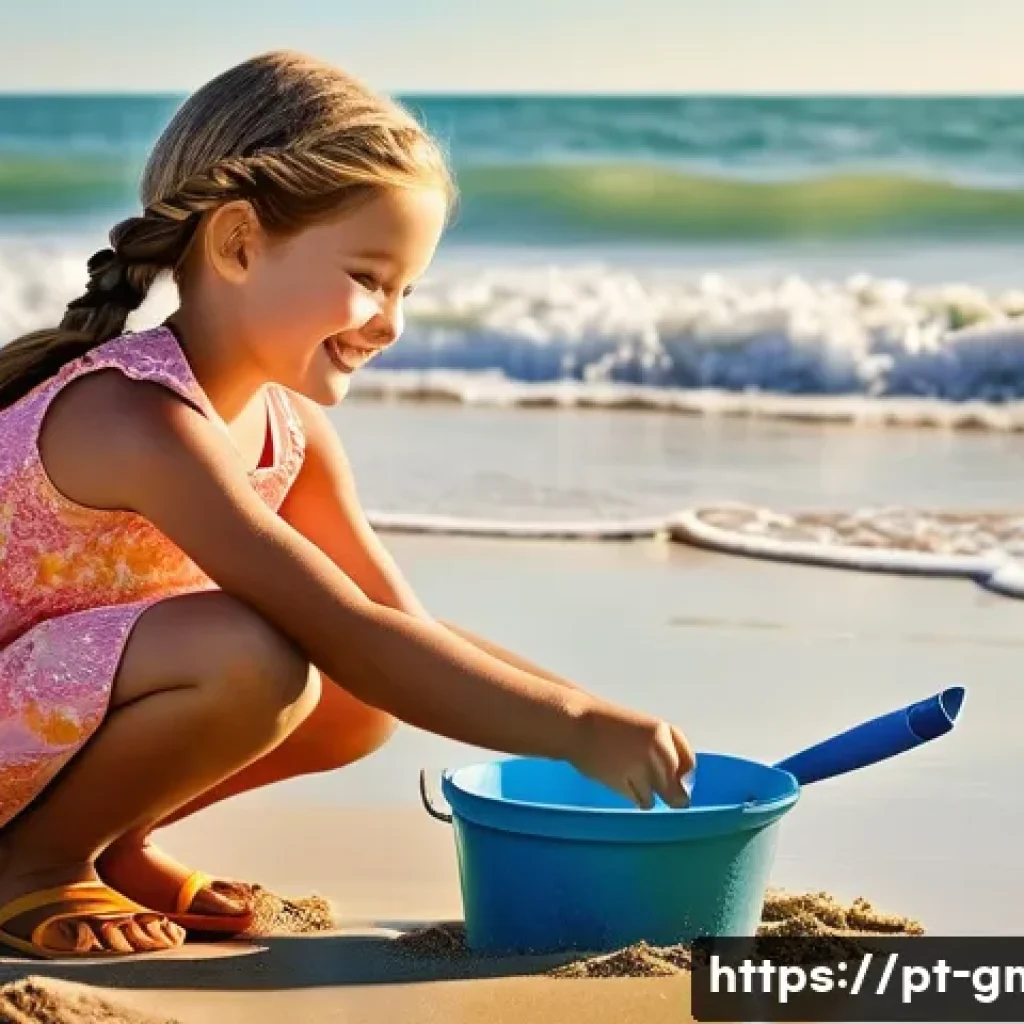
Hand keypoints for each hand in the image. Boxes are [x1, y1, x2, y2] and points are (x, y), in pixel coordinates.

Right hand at [570, 700, 694, 809]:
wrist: (576, 725)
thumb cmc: (608, 727)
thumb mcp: (645, 730)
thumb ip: (665, 753)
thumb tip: (682, 786)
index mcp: (665, 732)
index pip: (688, 765)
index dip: (683, 777)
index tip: (678, 781)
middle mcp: (658, 750)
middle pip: (677, 790)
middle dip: (672, 797)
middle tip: (665, 798)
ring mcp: (642, 768)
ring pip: (655, 798)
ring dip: (646, 794)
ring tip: (629, 776)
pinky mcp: (625, 783)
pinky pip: (638, 800)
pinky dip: (632, 796)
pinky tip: (619, 779)